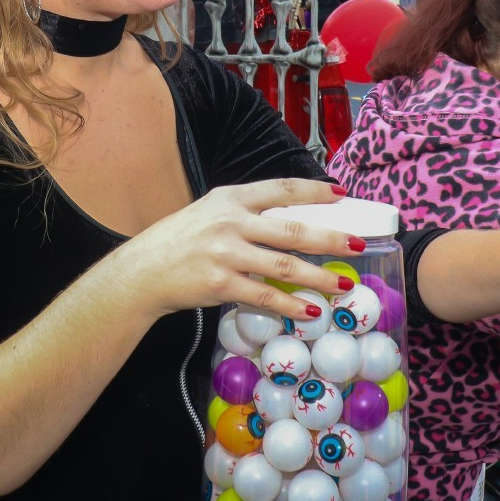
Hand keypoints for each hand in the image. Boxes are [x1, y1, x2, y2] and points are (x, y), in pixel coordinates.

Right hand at [105, 179, 361, 322]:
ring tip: (343, 286)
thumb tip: (289, 224)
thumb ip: (244, 214)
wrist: (140, 272)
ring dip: (318, 277)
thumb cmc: (177, 242)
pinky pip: (264, 295)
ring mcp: (226, 253)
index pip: (280, 189)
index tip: (341, 194)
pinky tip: (309, 311)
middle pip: (292, 228)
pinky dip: (290, 305)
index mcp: (230, 198)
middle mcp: (230, 221)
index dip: (314, 191)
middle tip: (359, 244)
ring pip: (284, 265)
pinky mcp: (220, 283)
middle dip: (330, 238)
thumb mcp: (209, 213)